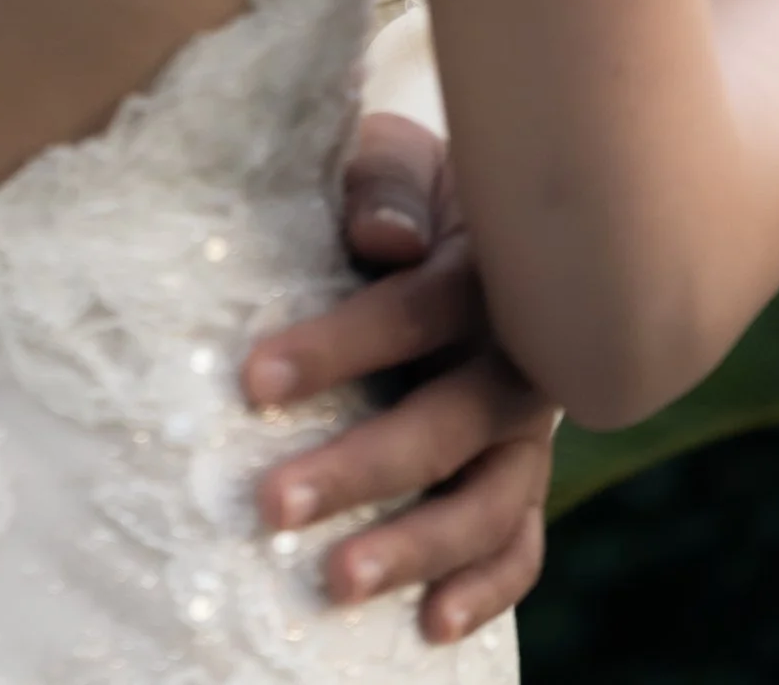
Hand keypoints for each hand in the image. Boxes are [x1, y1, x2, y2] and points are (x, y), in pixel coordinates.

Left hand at [241, 115, 555, 646]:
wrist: (485, 206)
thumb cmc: (411, 182)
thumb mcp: (397, 154)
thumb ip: (385, 186)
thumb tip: (384, 242)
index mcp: (489, 272)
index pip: (414, 312)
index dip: (337, 346)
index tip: (251, 379)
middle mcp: (520, 360)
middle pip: (449, 424)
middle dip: (360, 469)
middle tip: (272, 503)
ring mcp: (527, 427)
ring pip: (489, 501)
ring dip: (416, 546)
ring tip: (337, 581)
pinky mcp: (520, 471)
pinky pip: (520, 541)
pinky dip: (486, 589)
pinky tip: (431, 624)